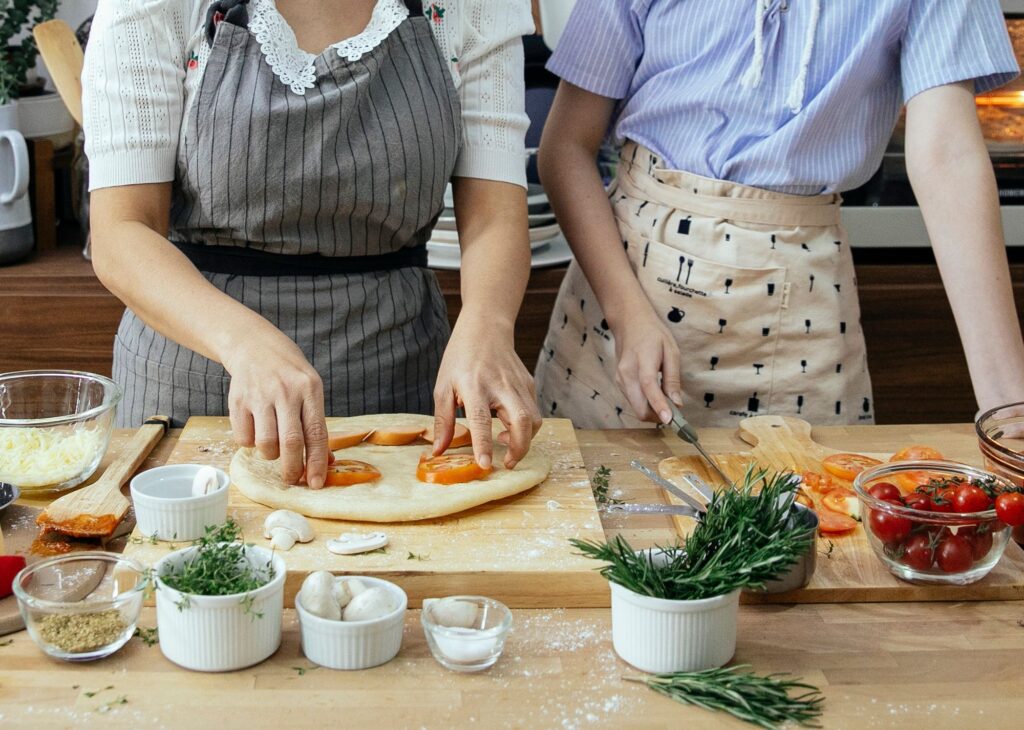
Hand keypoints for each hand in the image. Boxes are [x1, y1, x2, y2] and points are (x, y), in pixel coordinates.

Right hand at [223, 331, 329, 487]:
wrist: (254, 346)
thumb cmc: (289, 374)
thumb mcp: (310, 389)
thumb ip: (316, 424)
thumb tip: (326, 462)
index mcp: (309, 389)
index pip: (316, 433)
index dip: (317, 462)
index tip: (316, 483)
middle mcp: (285, 392)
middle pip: (290, 443)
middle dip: (293, 469)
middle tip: (293, 479)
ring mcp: (259, 396)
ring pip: (266, 445)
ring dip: (271, 455)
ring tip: (274, 445)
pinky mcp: (237, 401)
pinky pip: (244, 439)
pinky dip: (251, 444)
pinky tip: (256, 431)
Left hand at [432, 318, 541, 469]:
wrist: (486, 328)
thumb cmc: (460, 359)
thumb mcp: (443, 387)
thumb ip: (443, 421)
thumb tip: (439, 452)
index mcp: (474, 386)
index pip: (481, 420)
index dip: (484, 445)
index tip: (485, 465)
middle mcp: (501, 386)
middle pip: (522, 422)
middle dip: (520, 448)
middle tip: (507, 463)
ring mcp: (518, 384)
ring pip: (534, 420)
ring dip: (525, 439)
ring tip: (505, 441)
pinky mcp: (529, 384)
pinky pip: (534, 411)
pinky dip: (526, 426)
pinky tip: (509, 424)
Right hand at [610, 304, 682, 423]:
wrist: (629, 324)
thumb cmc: (653, 335)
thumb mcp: (671, 351)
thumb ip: (673, 378)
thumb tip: (677, 403)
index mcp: (642, 361)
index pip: (649, 387)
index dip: (659, 406)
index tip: (670, 420)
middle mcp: (626, 374)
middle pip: (639, 407)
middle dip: (657, 416)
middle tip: (675, 414)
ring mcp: (620, 380)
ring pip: (636, 408)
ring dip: (652, 411)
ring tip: (666, 401)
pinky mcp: (618, 383)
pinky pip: (633, 401)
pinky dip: (645, 404)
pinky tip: (655, 395)